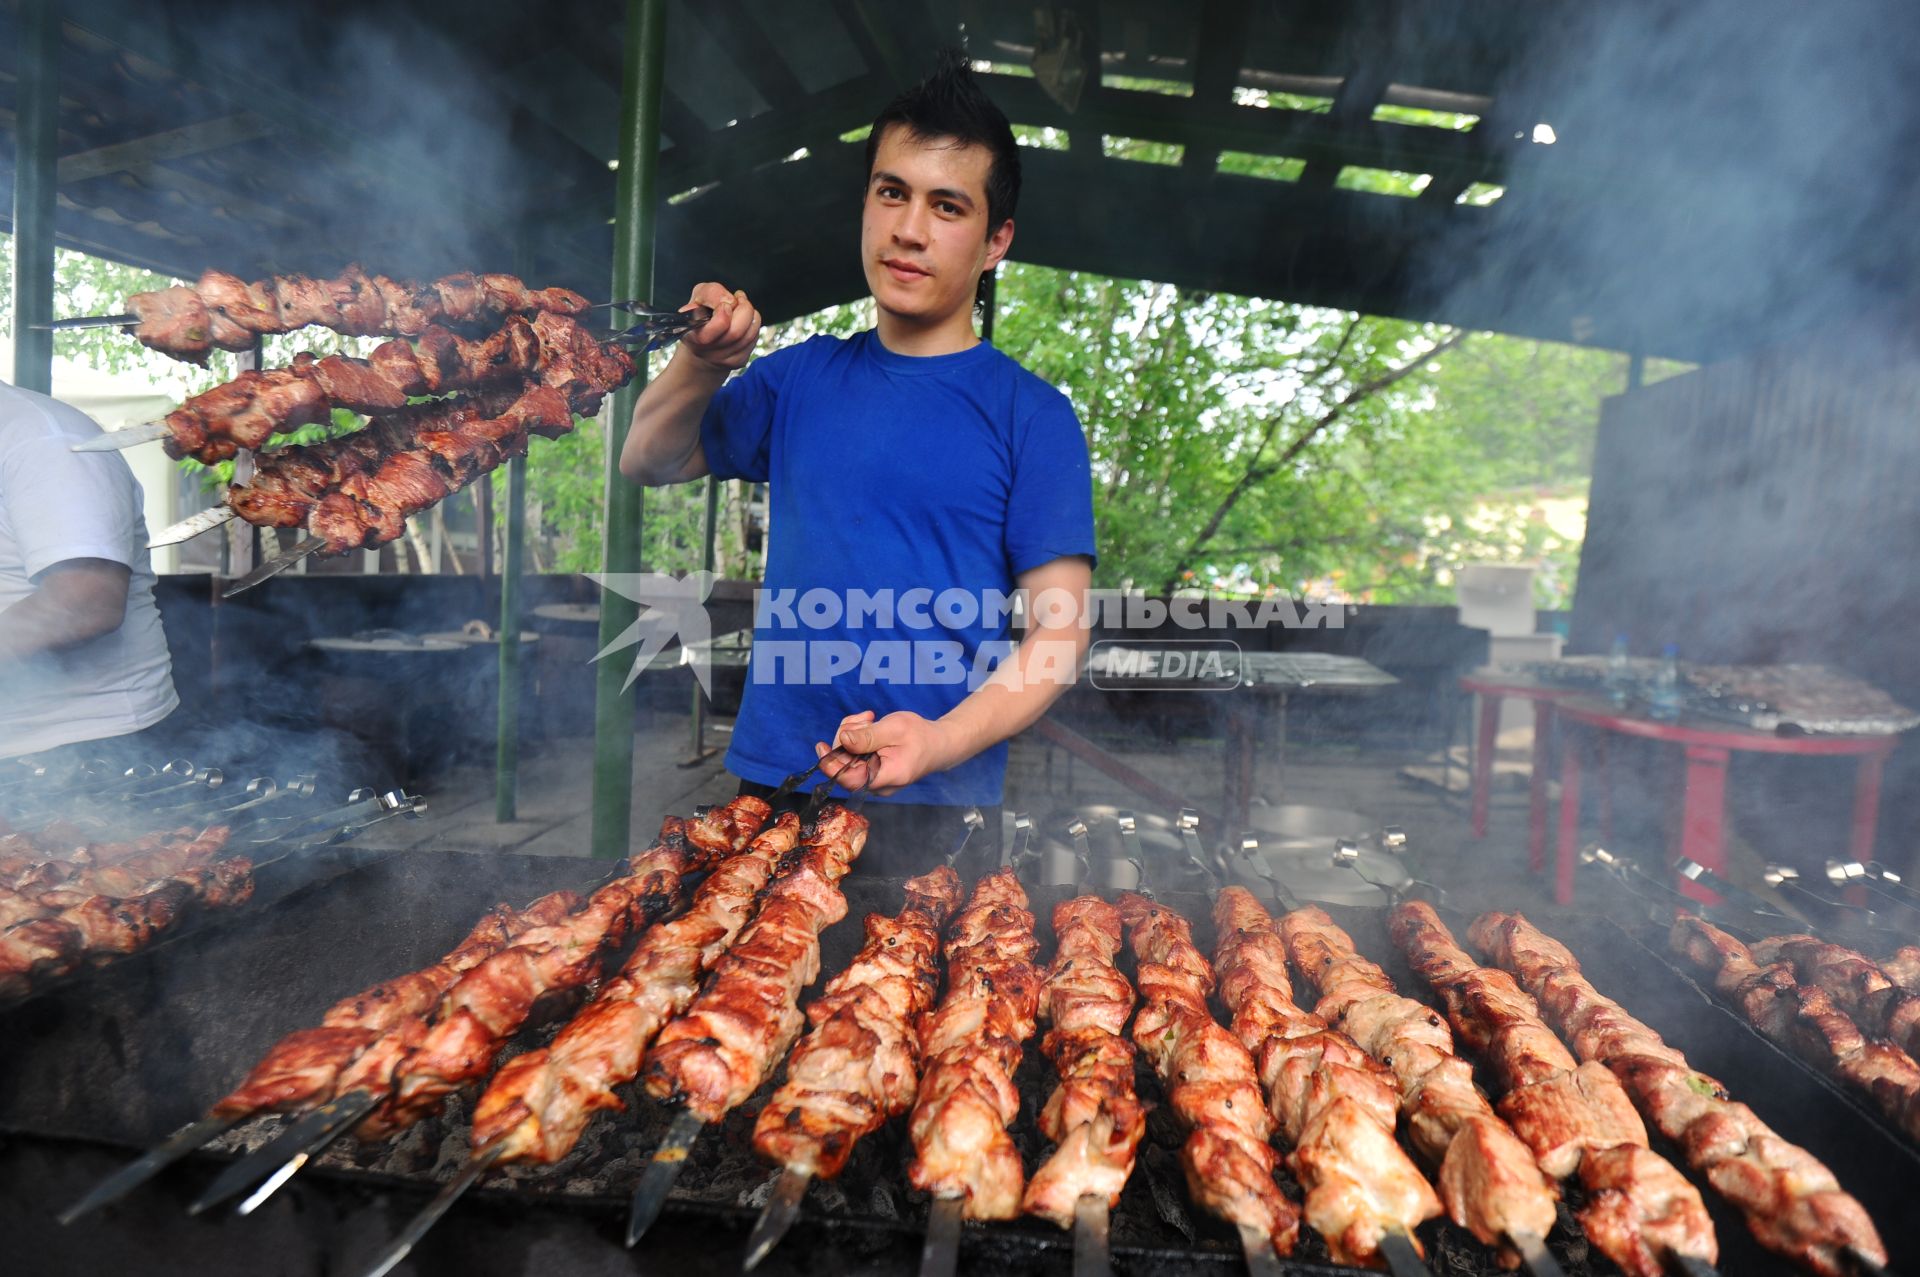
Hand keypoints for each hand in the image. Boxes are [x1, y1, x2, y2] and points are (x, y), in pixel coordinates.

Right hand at [679, 282, 760, 373]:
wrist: (701, 346)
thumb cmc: (700, 317)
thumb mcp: (698, 297)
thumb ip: (711, 293)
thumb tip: (730, 300)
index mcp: (693, 334)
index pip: (719, 324)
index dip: (725, 310)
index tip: (725, 304)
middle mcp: (707, 351)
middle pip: (736, 331)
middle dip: (743, 309)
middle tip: (739, 300)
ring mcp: (724, 359)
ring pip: (749, 334)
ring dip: (751, 315)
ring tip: (741, 308)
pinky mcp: (738, 361)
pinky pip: (754, 339)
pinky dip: (753, 325)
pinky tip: (743, 321)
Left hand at [815, 710, 956, 796]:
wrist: (939, 744)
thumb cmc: (921, 736)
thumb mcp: (894, 729)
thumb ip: (868, 736)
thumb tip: (843, 738)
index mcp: (885, 777)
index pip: (848, 779)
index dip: (830, 764)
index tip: (821, 746)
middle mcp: (876, 784)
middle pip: (845, 764)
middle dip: (847, 737)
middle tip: (865, 718)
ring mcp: (874, 779)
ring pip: (848, 758)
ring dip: (853, 734)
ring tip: (870, 719)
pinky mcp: (873, 770)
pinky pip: (856, 756)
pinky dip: (858, 738)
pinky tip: (870, 725)